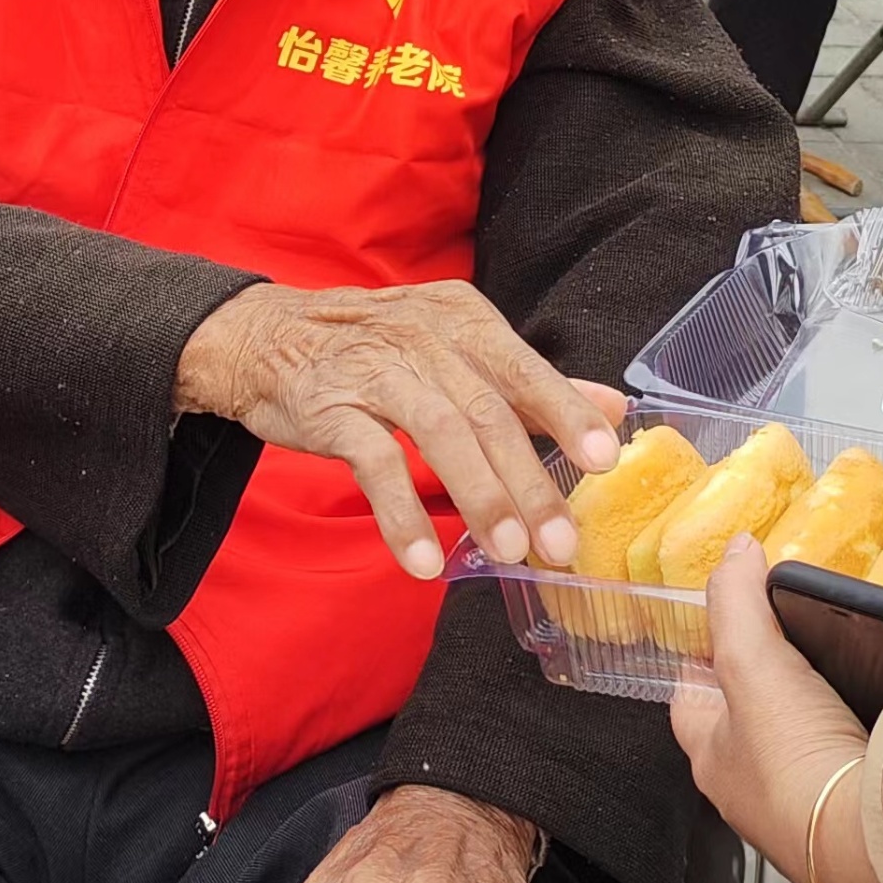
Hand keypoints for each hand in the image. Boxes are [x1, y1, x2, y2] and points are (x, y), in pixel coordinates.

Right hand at [176, 278, 625, 577]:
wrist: (267, 337)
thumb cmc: (378, 350)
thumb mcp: (456, 351)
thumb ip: (531, 386)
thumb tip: (614, 409)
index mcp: (463, 321)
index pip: (525, 370)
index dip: (566, 414)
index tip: (603, 461)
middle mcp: (424, 337)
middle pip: (488, 412)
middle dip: (529, 482)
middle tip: (559, 543)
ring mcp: (375, 371)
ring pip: (439, 434)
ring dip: (478, 497)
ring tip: (506, 553)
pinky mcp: (330, 408)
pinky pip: (374, 463)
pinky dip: (401, 515)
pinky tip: (424, 561)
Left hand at [670, 538, 882, 882]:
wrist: (871, 841)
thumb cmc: (795, 767)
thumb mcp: (751, 663)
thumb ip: (736, 602)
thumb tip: (735, 551)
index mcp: (713, 759)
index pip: (692, 701)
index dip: (703, 661)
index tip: (720, 628)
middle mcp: (753, 790)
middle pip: (749, 724)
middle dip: (767, 689)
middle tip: (793, 647)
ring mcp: (806, 805)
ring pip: (801, 746)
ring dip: (816, 714)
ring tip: (842, 674)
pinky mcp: (856, 813)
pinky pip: (850, 764)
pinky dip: (862, 738)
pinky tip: (881, 717)